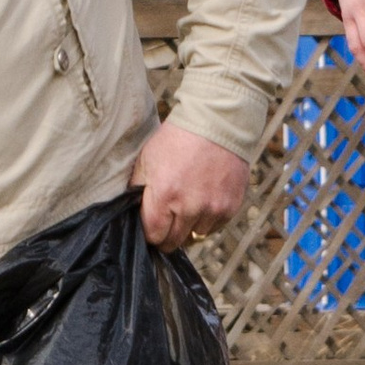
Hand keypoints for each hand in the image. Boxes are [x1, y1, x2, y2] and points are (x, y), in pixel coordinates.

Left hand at [131, 123, 250, 246]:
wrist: (217, 122)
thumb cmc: (177, 138)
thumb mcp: (147, 158)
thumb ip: (138, 189)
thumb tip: (133, 213)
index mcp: (164, 195)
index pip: (153, 236)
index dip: (150, 232)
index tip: (151, 223)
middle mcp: (189, 207)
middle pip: (173, 242)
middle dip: (167, 233)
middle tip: (167, 218)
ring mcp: (212, 209)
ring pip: (195, 236)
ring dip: (189, 226)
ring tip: (188, 203)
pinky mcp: (230, 207)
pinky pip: (215, 227)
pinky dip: (208, 219)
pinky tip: (204, 199)